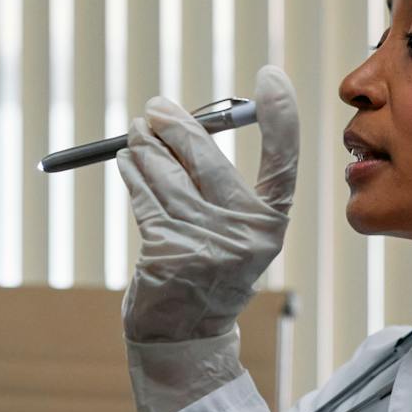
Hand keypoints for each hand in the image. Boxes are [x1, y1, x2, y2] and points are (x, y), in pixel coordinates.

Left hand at [117, 66, 299, 344]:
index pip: (283, 162)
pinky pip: (144, 196)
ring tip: (136, 132)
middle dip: (176, 125)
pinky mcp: (167, 251)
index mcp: (270, 225)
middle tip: (156, 108)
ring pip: (166, 174)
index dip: (281, 117)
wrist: (185, 335)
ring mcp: (205, 244)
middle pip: (207, 158)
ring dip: (145, 145)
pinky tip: (127, 160)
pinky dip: (133, 172)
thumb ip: (220, 186)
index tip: (270, 76)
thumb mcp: (232, 233)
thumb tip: (184, 124)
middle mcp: (244, 234)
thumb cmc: (208, 270)